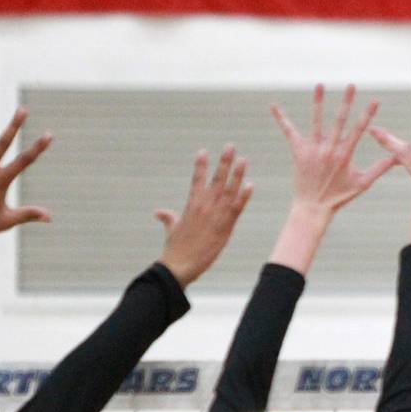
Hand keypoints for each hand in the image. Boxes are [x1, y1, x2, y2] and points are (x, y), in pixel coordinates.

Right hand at [155, 146, 253, 287]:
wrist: (179, 266)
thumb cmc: (175, 250)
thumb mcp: (172, 230)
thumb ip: (169, 217)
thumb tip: (159, 212)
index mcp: (191, 205)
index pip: (196, 179)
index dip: (201, 165)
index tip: (204, 151)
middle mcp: (204, 206)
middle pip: (216, 179)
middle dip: (224, 162)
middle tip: (230, 146)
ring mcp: (215, 215)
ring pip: (228, 190)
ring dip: (237, 174)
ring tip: (243, 159)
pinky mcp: (225, 227)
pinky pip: (237, 208)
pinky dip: (244, 196)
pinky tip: (251, 184)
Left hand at [271, 84, 394, 215]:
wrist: (313, 207)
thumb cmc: (339, 197)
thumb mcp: (362, 184)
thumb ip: (379, 169)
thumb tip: (396, 158)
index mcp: (345, 155)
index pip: (359, 130)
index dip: (368, 114)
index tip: (375, 100)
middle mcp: (329, 150)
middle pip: (339, 120)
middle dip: (346, 102)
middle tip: (351, 85)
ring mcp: (313, 150)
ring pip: (316, 121)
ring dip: (318, 102)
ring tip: (320, 85)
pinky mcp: (298, 152)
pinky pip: (289, 132)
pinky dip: (282, 119)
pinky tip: (273, 106)